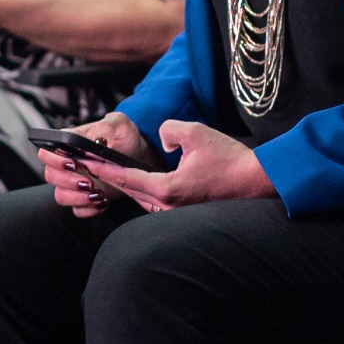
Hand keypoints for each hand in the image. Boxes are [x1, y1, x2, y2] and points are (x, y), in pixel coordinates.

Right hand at [38, 113, 158, 217]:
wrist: (138, 155)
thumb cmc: (124, 137)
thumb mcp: (119, 124)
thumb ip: (107, 127)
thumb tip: (98, 140)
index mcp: (69, 143)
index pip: (46, 152)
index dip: (54, 160)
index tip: (73, 163)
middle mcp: (68, 164)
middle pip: (50, 176)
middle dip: (67, 181)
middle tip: (89, 181)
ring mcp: (75, 183)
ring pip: (60, 195)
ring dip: (77, 198)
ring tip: (97, 193)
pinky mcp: (85, 198)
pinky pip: (77, 210)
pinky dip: (89, 209)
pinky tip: (103, 201)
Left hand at [85, 120, 276, 212]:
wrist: (256, 180)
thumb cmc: (229, 158)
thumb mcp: (196, 133)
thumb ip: (168, 130)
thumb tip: (161, 141)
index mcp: (167, 189)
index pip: (127, 178)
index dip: (105, 169)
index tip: (87, 162)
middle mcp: (168, 206)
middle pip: (131, 191)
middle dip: (110, 177)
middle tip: (90, 164)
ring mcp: (176, 213)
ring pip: (142, 198)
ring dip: (127, 184)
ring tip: (109, 170)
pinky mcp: (185, 213)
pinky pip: (155, 201)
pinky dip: (143, 190)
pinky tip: (137, 180)